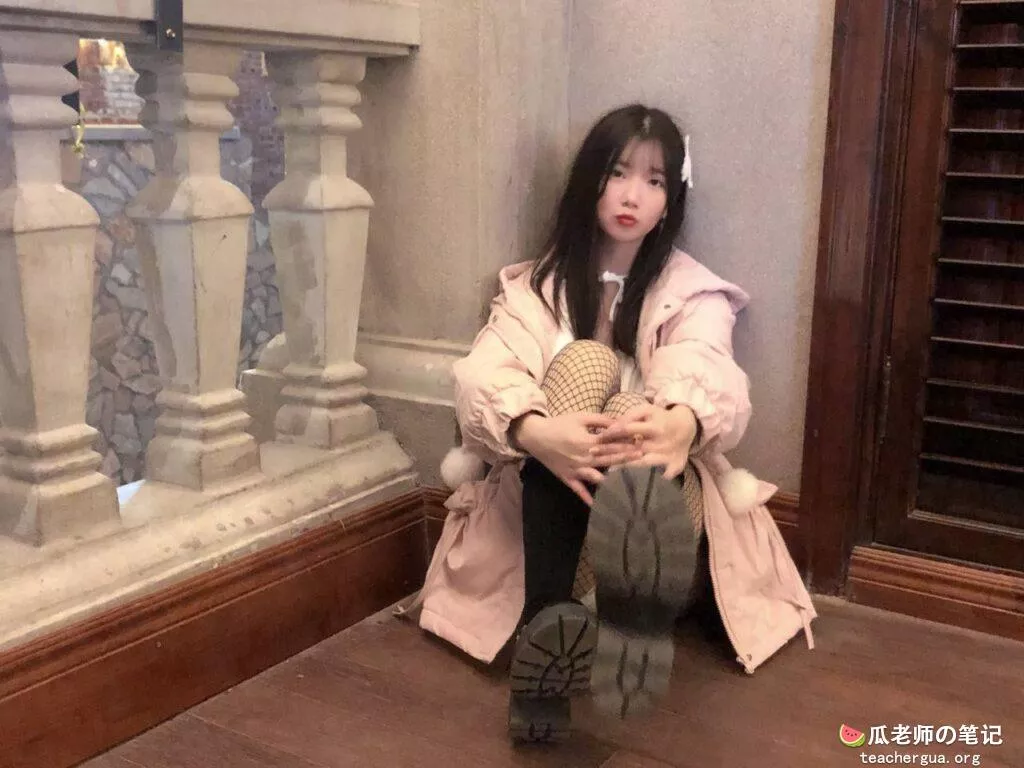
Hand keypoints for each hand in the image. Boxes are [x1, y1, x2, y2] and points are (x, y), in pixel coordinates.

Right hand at [512, 412, 642, 504]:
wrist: (535, 436)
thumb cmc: (559, 424)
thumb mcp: (580, 417)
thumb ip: (600, 420)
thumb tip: (619, 422)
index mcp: (586, 441)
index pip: (611, 443)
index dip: (626, 444)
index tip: (641, 445)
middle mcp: (582, 456)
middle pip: (608, 459)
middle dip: (625, 459)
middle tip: (642, 459)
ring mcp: (574, 468)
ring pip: (595, 475)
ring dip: (610, 479)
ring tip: (625, 483)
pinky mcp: (566, 476)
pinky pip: (577, 488)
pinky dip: (585, 496)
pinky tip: (595, 504)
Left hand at [592, 404, 698, 479]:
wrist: (686, 426)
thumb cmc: (660, 418)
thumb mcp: (647, 410)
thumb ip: (629, 416)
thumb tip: (611, 425)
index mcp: (654, 426)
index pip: (628, 430)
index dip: (612, 433)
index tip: (597, 438)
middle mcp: (661, 442)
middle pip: (633, 449)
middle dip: (612, 452)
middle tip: (593, 454)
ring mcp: (668, 455)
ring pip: (644, 463)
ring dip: (626, 467)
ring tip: (609, 470)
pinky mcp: (675, 466)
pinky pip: (663, 476)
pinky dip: (652, 481)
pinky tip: (637, 485)